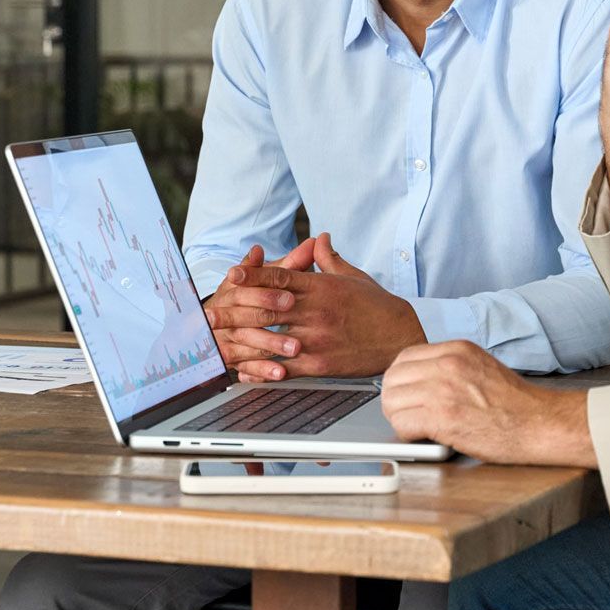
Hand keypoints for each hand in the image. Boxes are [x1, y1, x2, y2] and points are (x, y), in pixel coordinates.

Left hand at [213, 233, 426, 380]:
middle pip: (267, 308)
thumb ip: (329, 259)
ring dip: (239, 342)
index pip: (281, 277)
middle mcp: (316, 311)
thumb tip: (318, 238)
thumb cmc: (377, 306)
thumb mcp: (353, 277)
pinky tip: (244, 370)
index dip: (253, 275)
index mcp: (321, 287)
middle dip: (234, 309)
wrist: (402, 337)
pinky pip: (284, 368)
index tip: (231, 275)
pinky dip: (261, 369)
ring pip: (270, 339)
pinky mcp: (320, 365)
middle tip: (207, 312)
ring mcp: (316, 339)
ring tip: (216, 343)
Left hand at [380, 341, 594, 466]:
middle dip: (394, 399)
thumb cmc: (515, 403)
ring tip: (415, 427)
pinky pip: (402, 423)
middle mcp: (447, 364)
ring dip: (398, 417)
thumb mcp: (481, 366)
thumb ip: (450, 367)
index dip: (400, 379)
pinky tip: (423, 436)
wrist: (539, 423)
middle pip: (392, 379)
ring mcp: (443, 390)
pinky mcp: (443, 418)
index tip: (404, 393)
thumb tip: (420, 379)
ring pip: (391, 401)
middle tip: (406, 414)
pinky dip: (406, 433)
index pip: (404, 358)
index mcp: (456, 349)